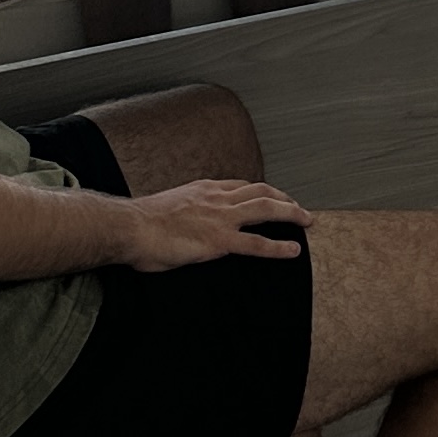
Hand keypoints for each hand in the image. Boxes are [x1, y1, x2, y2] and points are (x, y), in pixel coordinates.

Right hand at [119, 176, 310, 270]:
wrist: (130, 227)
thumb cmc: (141, 222)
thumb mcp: (169, 207)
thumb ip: (185, 210)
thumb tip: (186, 222)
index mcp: (204, 189)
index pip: (241, 185)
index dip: (261, 192)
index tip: (273, 198)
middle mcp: (216, 198)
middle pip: (261, 191)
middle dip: (284, 199)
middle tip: (299, 209)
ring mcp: (220, 218)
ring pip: (266, 210)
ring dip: (291, 214)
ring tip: (307, 222)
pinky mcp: (218, 241)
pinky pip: (257, 244)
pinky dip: (278, 247)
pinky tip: (293, 250)